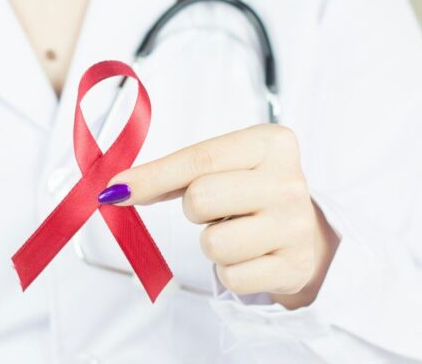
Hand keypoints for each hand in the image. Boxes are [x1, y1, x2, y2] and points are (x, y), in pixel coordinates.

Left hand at [98, 124, 339, 307]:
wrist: (306, 232)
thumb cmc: (252, 192)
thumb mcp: (225, 166)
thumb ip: (173, 173)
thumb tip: (117, 189)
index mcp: (271, 143)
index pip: (200, 159)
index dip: (152, 177)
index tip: (115, 190)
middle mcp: (288, 181)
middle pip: (200, 199)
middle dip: (194, 209)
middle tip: (216, 209)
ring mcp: (295, 226)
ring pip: (213, 243)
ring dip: (212, 243)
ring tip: (236, 232)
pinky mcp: (293, 267)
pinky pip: (231, 277)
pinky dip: (229, 271)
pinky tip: (249, 255)